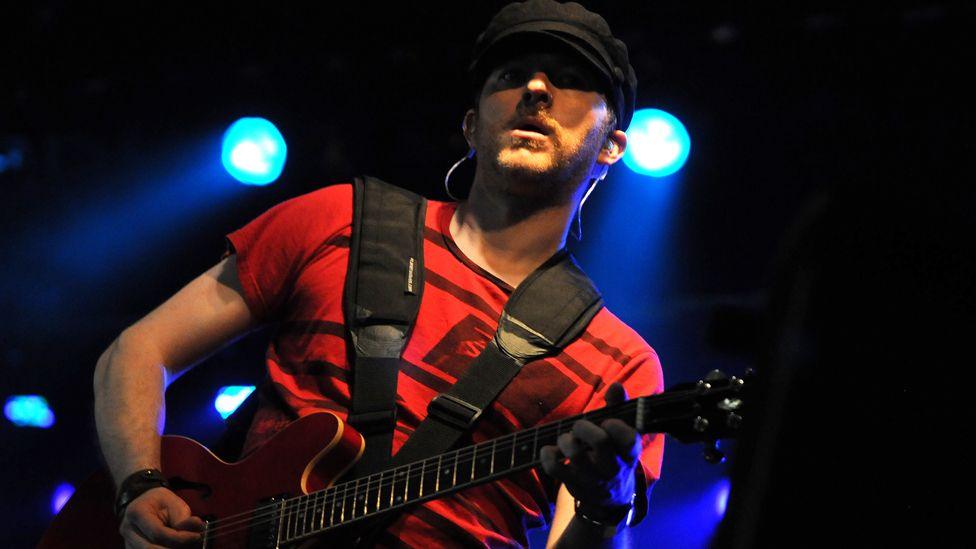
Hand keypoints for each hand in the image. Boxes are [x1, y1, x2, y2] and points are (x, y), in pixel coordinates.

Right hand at [119, 487, 204, 547]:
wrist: (143, 505)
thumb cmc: (159, 502)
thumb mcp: (172, 501)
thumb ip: (183, 516)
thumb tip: (198, 526)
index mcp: (136, 513)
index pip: (157, 533)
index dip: (179, 538)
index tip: (197, 536)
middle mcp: (128, 531)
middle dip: (175, 548)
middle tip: (193, 543)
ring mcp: (128, 543)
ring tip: (186, 544)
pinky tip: (178, 546)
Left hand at [539, 382, 641, 509]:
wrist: (609, 497)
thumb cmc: (613, 453)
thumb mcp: (621, 434)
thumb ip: (618, 407)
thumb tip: (615, 385)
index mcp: (629, 453)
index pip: (628, 438)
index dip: (615, 426)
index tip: (607, 422)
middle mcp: (613, 467)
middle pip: (600, 441)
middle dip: (584, 426)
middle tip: (579, 426)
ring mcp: (593, 479)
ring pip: (575, 453)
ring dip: (565, 439)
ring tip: (566, 439)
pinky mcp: (574, 485)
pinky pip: (554, 468)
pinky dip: (547, 454)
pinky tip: (551, 450)